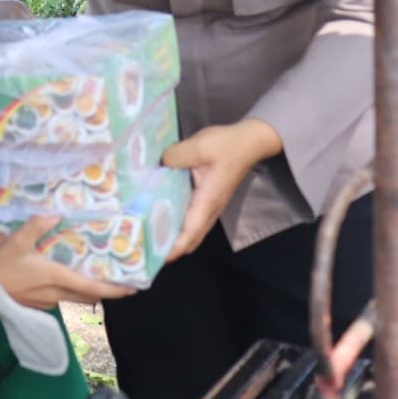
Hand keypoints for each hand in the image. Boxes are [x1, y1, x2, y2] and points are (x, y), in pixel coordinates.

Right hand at [0, 216, 133, 309]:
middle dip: (106, 292)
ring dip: (89, 292)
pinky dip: (71, 291)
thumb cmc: (1, 265)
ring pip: (76, 299)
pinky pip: (63, 299)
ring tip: (98, 279)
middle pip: (89, 296)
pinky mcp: (40, 305)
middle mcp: (57, 293)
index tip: (131, 290)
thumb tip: (55, 215)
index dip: (113, 290)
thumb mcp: (18, 240)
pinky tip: (67, 280)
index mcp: (56, 278)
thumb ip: (37, 226)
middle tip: (121, 283)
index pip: (92, 287)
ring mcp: (48, 302)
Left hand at [161, 119, 282, 259]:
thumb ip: (175, 157)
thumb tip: (159, 166)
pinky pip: (193, 218)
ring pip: (193, 230)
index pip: (191, 231)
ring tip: (150, 238)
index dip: (175, 247)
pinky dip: (180, 225)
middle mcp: (210, 208)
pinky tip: (162, 217)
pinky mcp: (209, 198)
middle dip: (172, 248)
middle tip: (147, 250)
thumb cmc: (227, 145)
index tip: (158, 257)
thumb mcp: (198, 146)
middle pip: (191, 237)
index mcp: (208, 200)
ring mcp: (211, 205)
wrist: (250, 141)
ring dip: (175, 237)